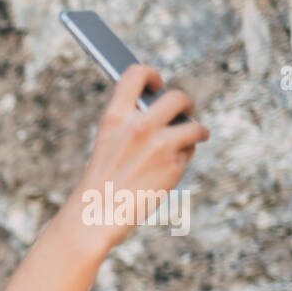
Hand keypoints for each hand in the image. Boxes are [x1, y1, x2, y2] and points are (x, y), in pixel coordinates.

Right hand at [63, 63, 209, 253]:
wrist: (95, 216)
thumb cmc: (100, 182)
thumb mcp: (108, 143)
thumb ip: (131, 123)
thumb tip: (166, 110)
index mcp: (114, 117)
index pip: (136, 74)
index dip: (152, 74)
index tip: (156, 84)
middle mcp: (139, 126)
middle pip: (177, 97)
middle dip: (185, 104)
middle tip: (183, 113)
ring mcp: (159, 145)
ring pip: (193, 125)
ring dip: (195, 131)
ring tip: (191, 138)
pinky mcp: (173, 165)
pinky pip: (190, 151)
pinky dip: (185, 157)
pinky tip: (171, 168)